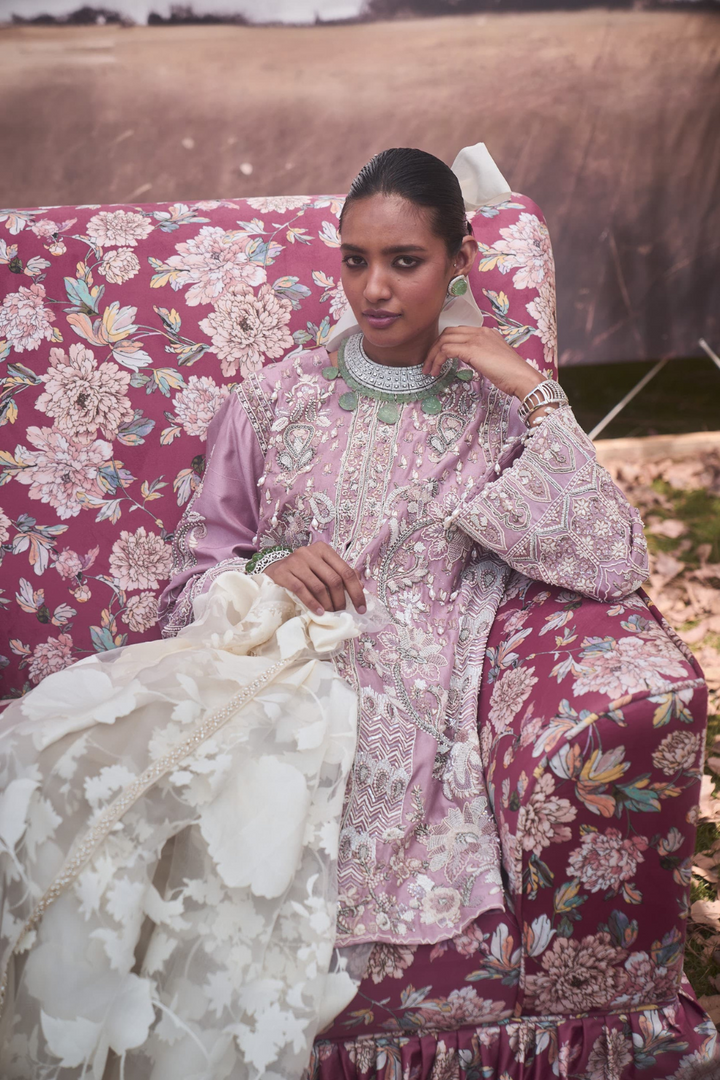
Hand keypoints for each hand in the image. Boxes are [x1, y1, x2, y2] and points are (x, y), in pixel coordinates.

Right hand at [262, 540, 366, 616]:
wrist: (273, 568)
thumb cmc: (302, 570)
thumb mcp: (322, 567)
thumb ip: (340, 573)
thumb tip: (361, 586)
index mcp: (324, 550)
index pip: (346, 571)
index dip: (356, 591)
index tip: (361, 608)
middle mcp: (310, 552)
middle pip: (333, 580)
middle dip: (340, 600)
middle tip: (342, 612)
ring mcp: (296, 561)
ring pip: (318, 586)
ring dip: (327, 604)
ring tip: (330, 614)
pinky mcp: (283, 572)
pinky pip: (301, 590)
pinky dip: (312, 603)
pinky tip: (318, 612)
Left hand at [421, 325, 543, 399]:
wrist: (522, 378)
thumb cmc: (511, 375)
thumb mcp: (492, 361)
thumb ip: (479, 356)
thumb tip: (466, 360)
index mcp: (486, 332)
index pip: (458, 332)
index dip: (444, 344)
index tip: (437, 358)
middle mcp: (480, 332)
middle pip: (448, 333)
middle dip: (434, 348)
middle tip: (428, 364)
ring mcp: (476, 339)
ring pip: (444, 340)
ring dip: (432, 356)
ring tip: (429, 370)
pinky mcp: (472, 349)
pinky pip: (446, 350)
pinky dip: (437, 360)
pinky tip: (436, 371)